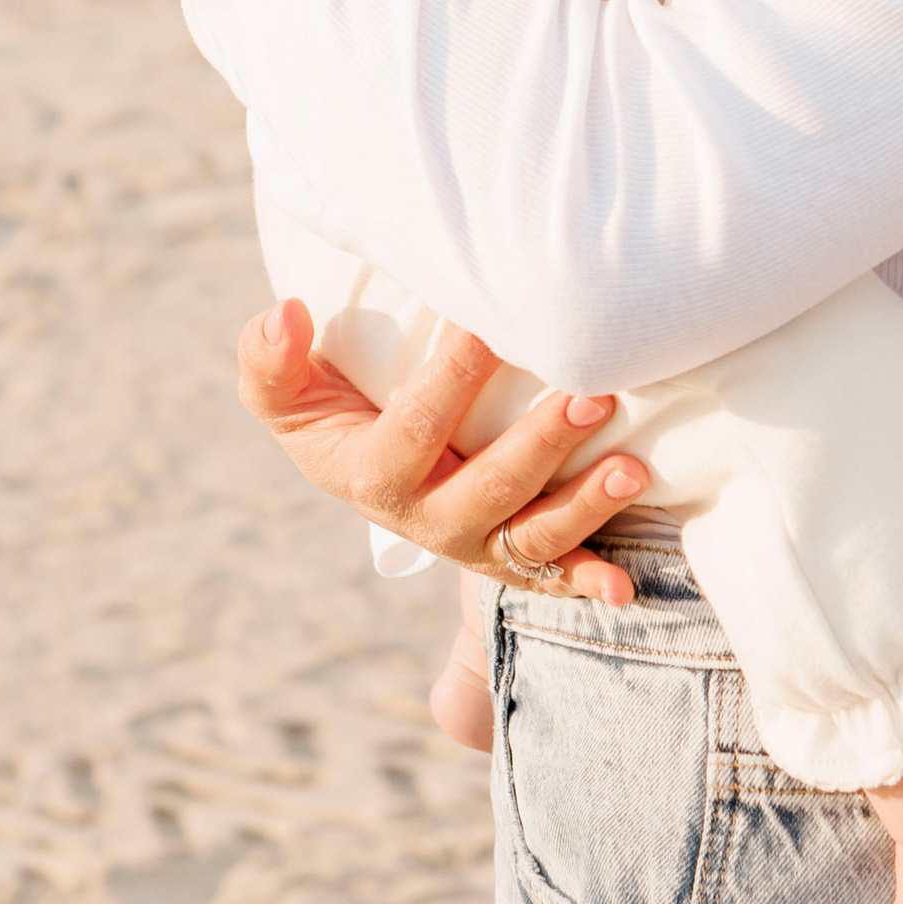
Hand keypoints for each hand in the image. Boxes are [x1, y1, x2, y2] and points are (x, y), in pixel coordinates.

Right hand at [234, 302, 648, 604]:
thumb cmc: (326, 410)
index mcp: (372, 475)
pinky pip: (551, 577)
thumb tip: (284, 316)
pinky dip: (588, 584)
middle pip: (489, 488)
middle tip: (591, 395)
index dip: (455, 377)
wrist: (360, 462)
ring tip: (632, 469)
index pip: (417, 426)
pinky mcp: (509, 555)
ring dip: (584, 507)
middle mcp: (426, 519)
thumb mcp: (283, 392)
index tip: (490, 323)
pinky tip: (624, 588)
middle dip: (542, 444)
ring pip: (531, 534)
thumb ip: (270, 359)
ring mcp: (473, 541)